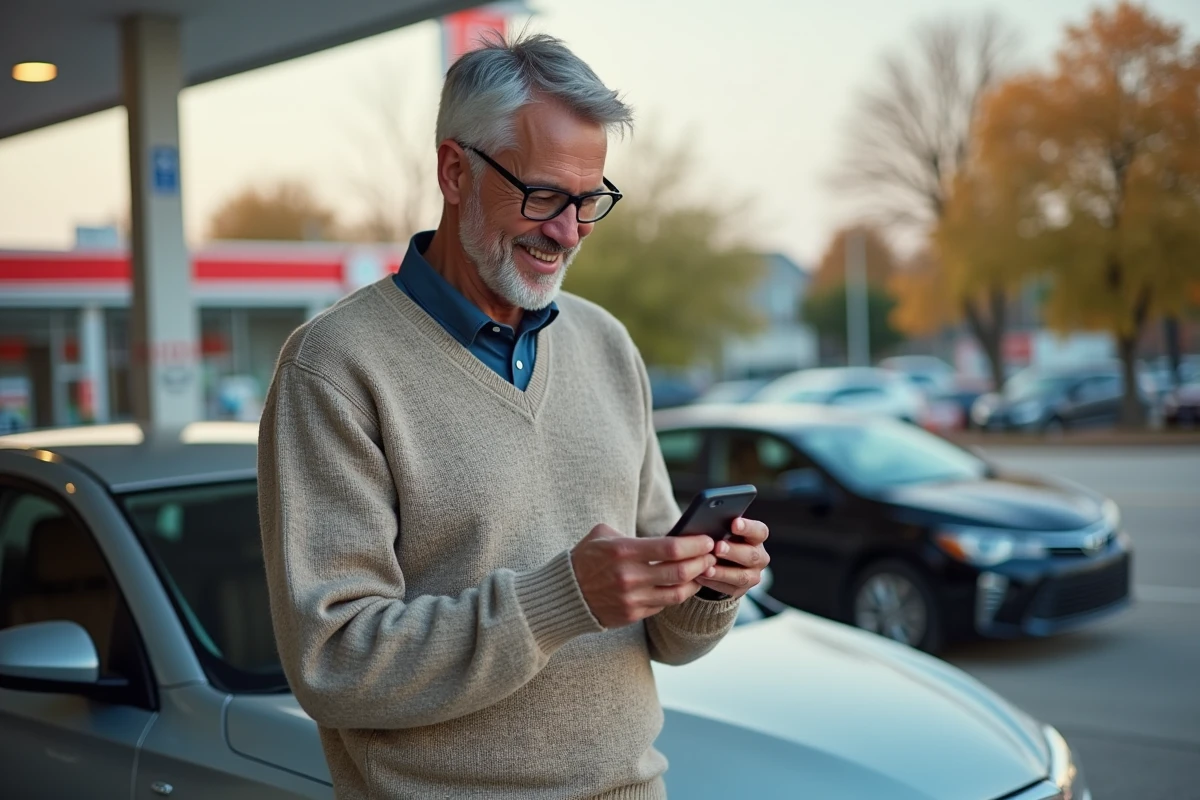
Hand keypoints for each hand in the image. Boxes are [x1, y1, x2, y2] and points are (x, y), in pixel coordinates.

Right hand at [571, 524, 716, 627]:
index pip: (670, 548)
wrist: (565, 594)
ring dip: (695, 582)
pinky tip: (683, 585)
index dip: (694, 545)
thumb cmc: (586, 558)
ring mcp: (631, 599)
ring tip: (703, 571)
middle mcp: (629, 577)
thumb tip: (666, 535)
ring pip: (677, 593)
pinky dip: (676, 594)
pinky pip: (663, 604)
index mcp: (623, 551)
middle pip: (679, 572)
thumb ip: (633, 534)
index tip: (707, 540)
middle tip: (712, 555)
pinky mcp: (632, 615)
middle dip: (702, 562)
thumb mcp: (603, 535)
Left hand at [695, 517, 769, 599]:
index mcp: (756, 538)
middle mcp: (759, 557)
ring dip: (723, 572)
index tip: (734, 523)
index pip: (759, 531)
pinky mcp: (741, 590)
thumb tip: (704, 521)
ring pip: (742, 576)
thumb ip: (719, 526)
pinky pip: (729, 589)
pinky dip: (714, 583)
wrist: (720, 563)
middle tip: (718, 547)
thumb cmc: (720, 539)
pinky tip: (702, 577)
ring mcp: (752, 575)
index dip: (748, 527)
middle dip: (733, 551)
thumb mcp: (722, 530)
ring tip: (707, 568)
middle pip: (751, 555)